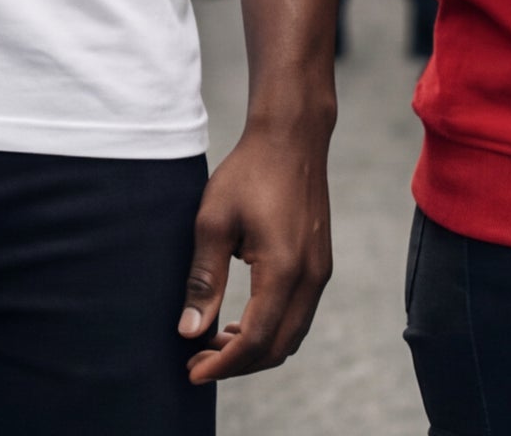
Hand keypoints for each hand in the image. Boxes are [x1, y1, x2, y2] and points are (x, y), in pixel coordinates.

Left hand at [179, 123, 333, 382]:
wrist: (291, 138)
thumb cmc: (248, 173)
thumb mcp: (212, 222)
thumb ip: (204, 280)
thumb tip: (190, 330)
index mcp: (284, 270)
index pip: (256, 339)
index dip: (223, 364)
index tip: (192, 371)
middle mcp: (311, 278)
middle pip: (278, 348)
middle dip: (238, 364)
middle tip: (197, 361)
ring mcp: (320, 273)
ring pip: (291, 336)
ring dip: (255, 350)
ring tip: (214, 344)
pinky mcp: (320, 266)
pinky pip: (298, 316)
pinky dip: (271, 331)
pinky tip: (240, 323)